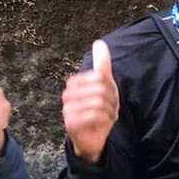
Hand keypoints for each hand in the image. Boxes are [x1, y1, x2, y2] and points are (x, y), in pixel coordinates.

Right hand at [61, 39, 118, 163]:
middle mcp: (67, 95)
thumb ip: (101, 64)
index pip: (99, 76)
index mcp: (73, 83)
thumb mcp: (103, 84)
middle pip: (100, 89)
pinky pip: (94, 115)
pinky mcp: (71, 124)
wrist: (93, 137)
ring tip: (108, 116)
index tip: (111, 96)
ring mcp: (67, 110)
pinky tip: (104, 123)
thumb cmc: (97, 109)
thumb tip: (99, 42)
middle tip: (112, 108)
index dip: (110, 86)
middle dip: (111, 100)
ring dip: (109, 111)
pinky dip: (105, 119)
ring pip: (98, 102)